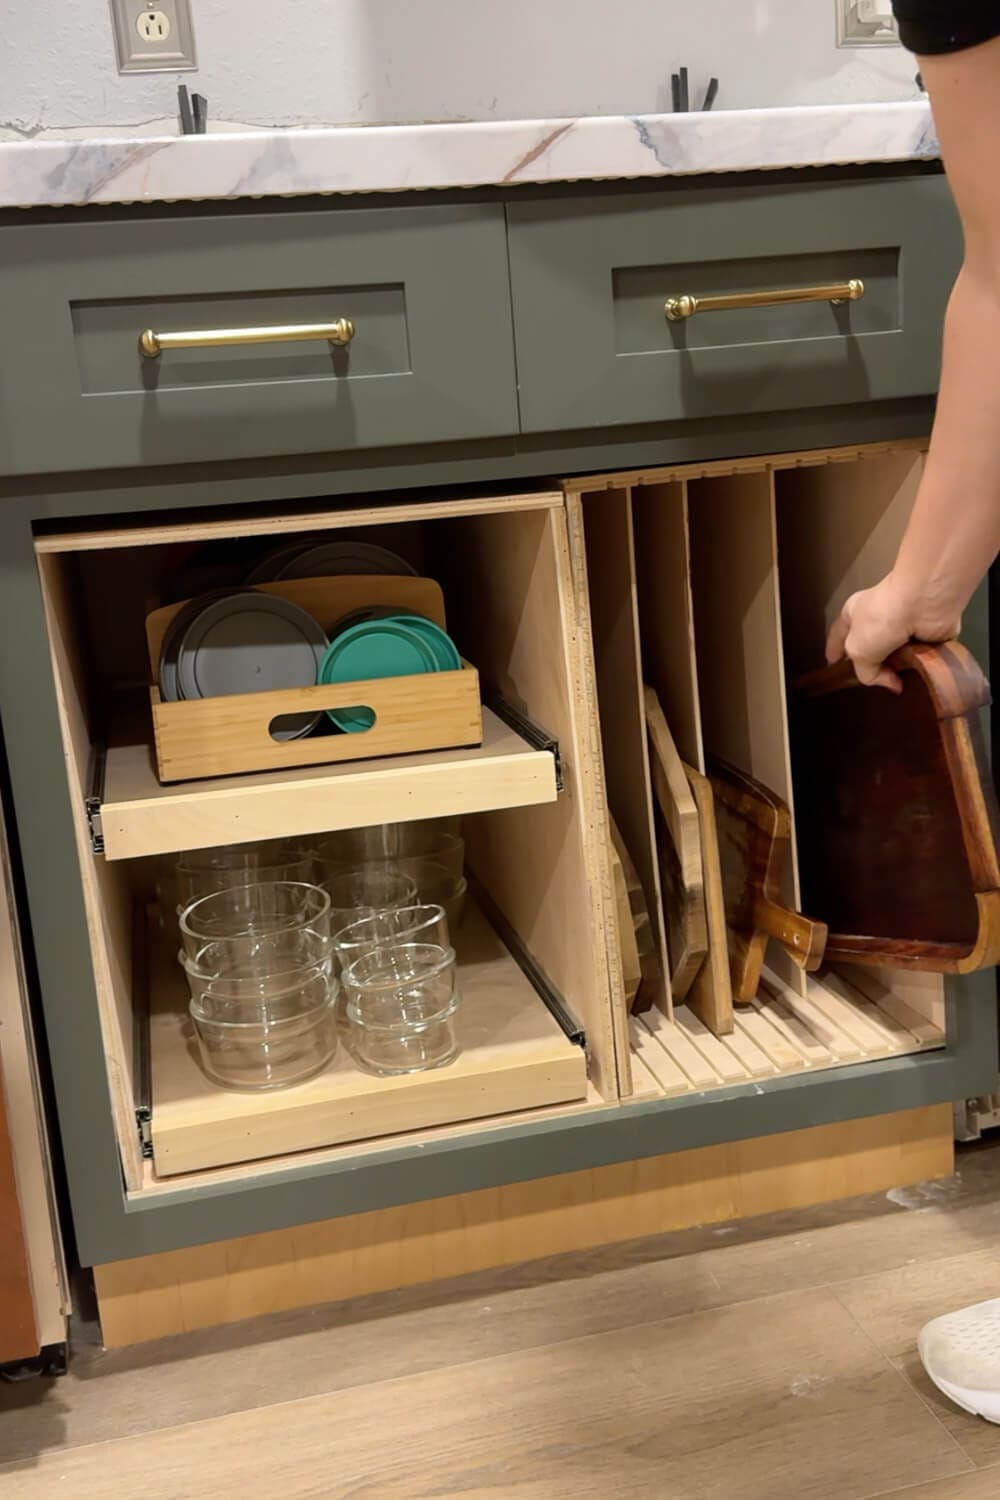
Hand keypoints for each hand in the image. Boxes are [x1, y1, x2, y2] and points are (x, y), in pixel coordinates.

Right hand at [825, 574, 960, 692]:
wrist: (923, 601)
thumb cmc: (880, 618)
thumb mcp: (858, 650)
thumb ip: (865, 672)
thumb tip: (890, 683)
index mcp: (854, 614)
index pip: (839, 636)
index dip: (835, 652)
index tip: (832, 666)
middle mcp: (877, 620)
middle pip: (869, 650)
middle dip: (871, 668)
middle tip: (872, 687)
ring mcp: (903, 628)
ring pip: (896, 657)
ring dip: (898, 672)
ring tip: (898, 688)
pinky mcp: (926, 636)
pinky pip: (920, 659)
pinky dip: (920, 669)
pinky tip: (918, 681)